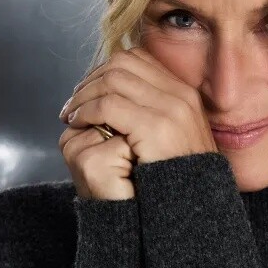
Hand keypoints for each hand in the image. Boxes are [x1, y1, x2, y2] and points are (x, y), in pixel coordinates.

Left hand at [59, 47, 217, 199]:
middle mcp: (181, 96)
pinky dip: (86, 110)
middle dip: (92, 79)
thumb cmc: (180, 180)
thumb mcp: (177, 137)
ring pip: (112, 79)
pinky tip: (78, 123)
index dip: (107, 70)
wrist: (195, 208)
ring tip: (71, 115)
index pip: (138, 59)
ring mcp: (170, 110)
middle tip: (74, 103)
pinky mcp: (155, 127)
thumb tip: (125, 97)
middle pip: (123, 63)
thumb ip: (157, 113)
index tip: (91, 91)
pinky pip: (108, 105)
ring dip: (84, 95)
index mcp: (185, 94)